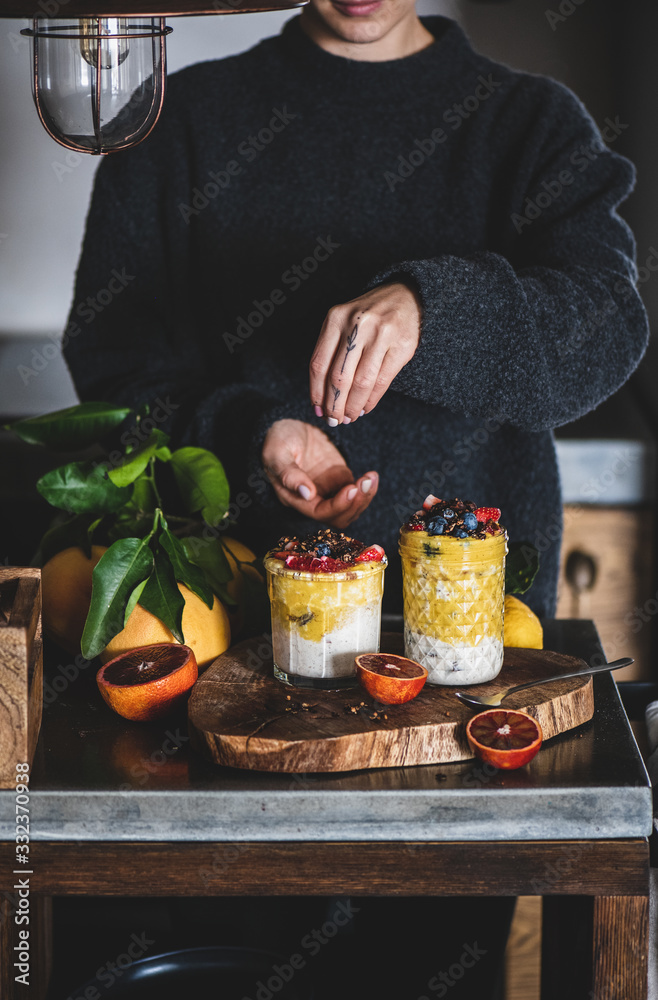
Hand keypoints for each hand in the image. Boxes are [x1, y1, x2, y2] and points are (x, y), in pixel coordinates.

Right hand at [262, 419, 377, 529]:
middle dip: (355, 503)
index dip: (338, 505)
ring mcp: (328, 491)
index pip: (320, 512)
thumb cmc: (278, 440)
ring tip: (371, 477)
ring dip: (364, 497)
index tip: (351, 488)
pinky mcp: (340, 480)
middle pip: (339, 517)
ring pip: (351, 508)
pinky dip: (367, 489)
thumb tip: (307, 493)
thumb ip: (289, 474)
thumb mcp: (278, 453)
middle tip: (365, 482)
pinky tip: (371, 476)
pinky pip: (357, 494)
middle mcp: (313, 500)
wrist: (289, 427)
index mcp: (295, 498)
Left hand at [309, 282, 421, 424]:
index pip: (319, 364)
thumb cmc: (367, 316)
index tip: (318, 410)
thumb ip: (331, 351)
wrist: (406, 296)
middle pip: (338, 377)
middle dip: (334, 405)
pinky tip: (365, 407)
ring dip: (353, 406)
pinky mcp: (402, 346)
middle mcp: (357, 325)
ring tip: (349, 417)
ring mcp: (381, 334)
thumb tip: (322, 397)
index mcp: (335, 318)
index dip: (317, 393)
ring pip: (361, 382)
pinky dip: (371, 400)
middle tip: (334, 420)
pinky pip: (382, 381)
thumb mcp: (342, 323)